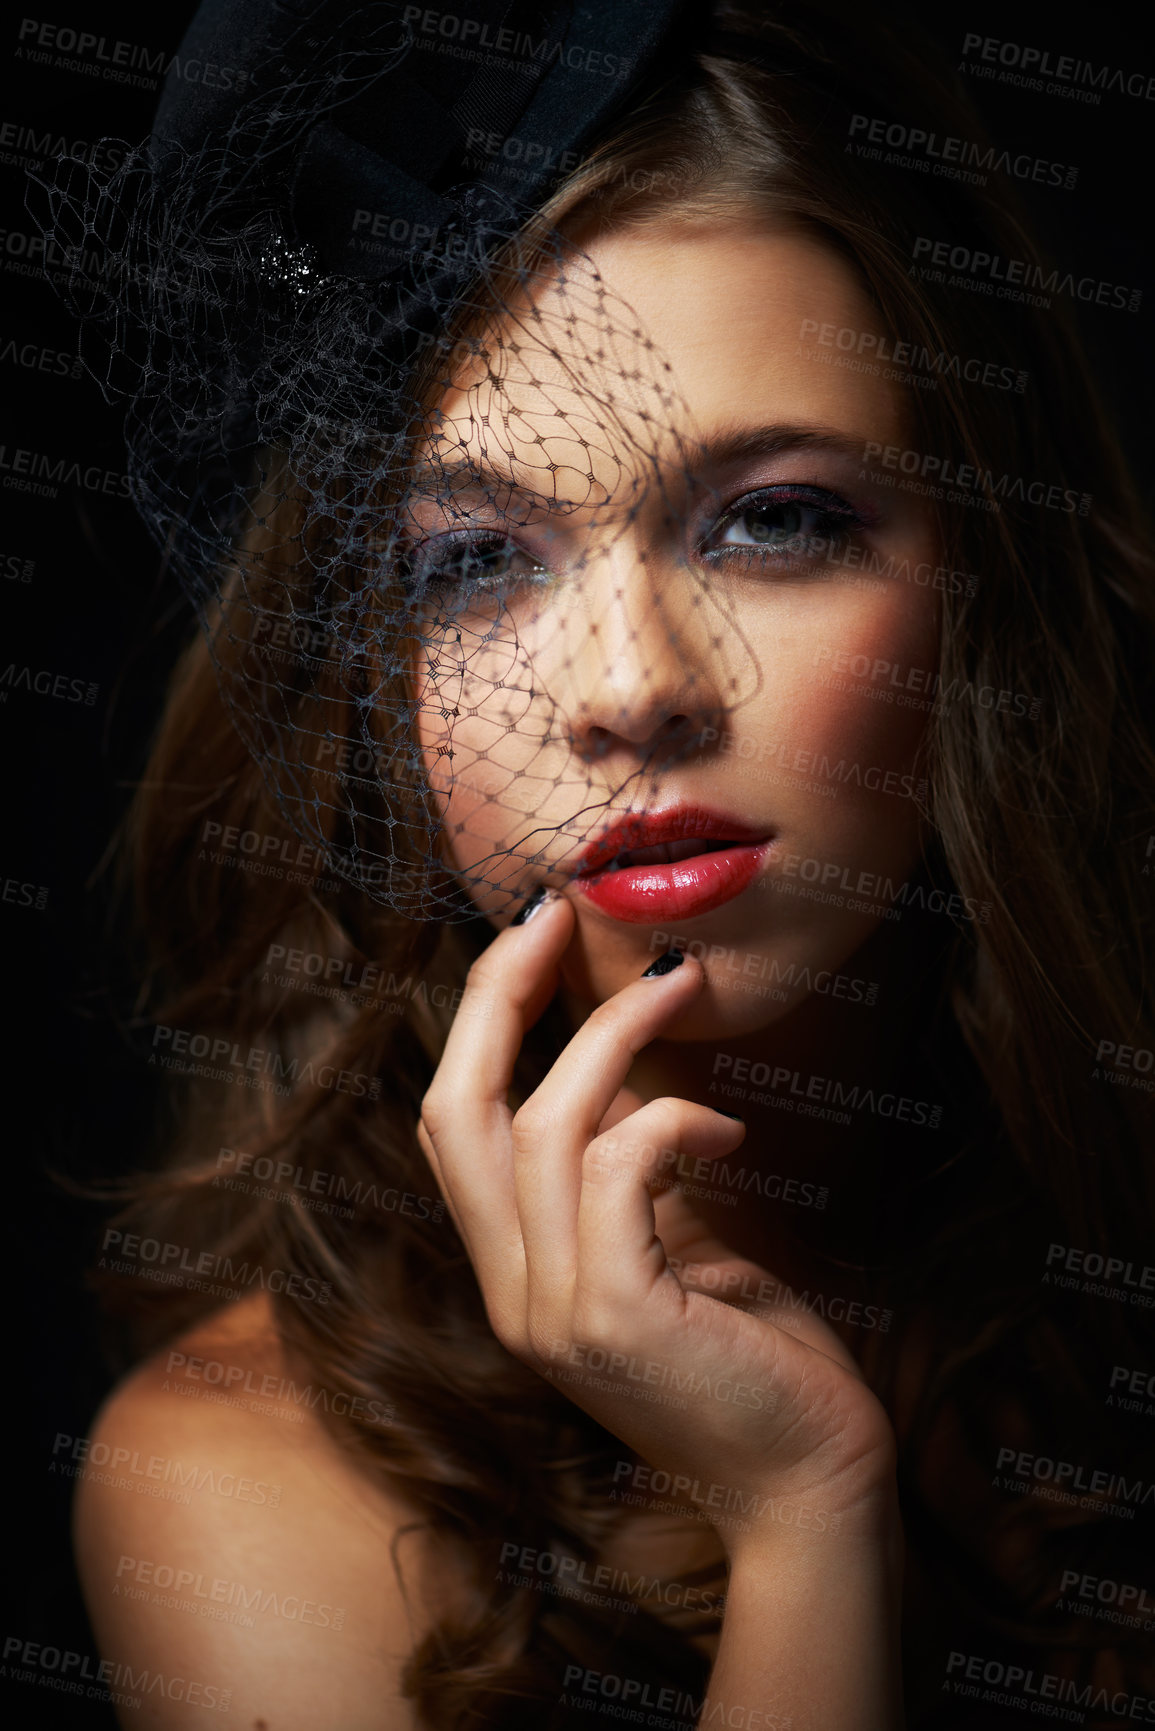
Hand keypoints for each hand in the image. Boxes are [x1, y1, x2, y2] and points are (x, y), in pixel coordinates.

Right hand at [417, 891, 897, 1552]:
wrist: (807, 1484)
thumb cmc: (751, 1355)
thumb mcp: (667, 1246)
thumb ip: (622, 1175)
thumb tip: (621, 1074)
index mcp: (512, 1272)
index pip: (450, 1127)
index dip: (477, 1021)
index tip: (530, 937)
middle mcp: (509, 1292)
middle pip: (454, 1112)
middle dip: (498, 997)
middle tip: (554, 915)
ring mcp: (550, 1311)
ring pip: (542, 1127)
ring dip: (613, 1035)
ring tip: (682, 984)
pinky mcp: (612, 1317)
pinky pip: (617, 1171)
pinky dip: (670, 1119)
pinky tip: (727, 1129)